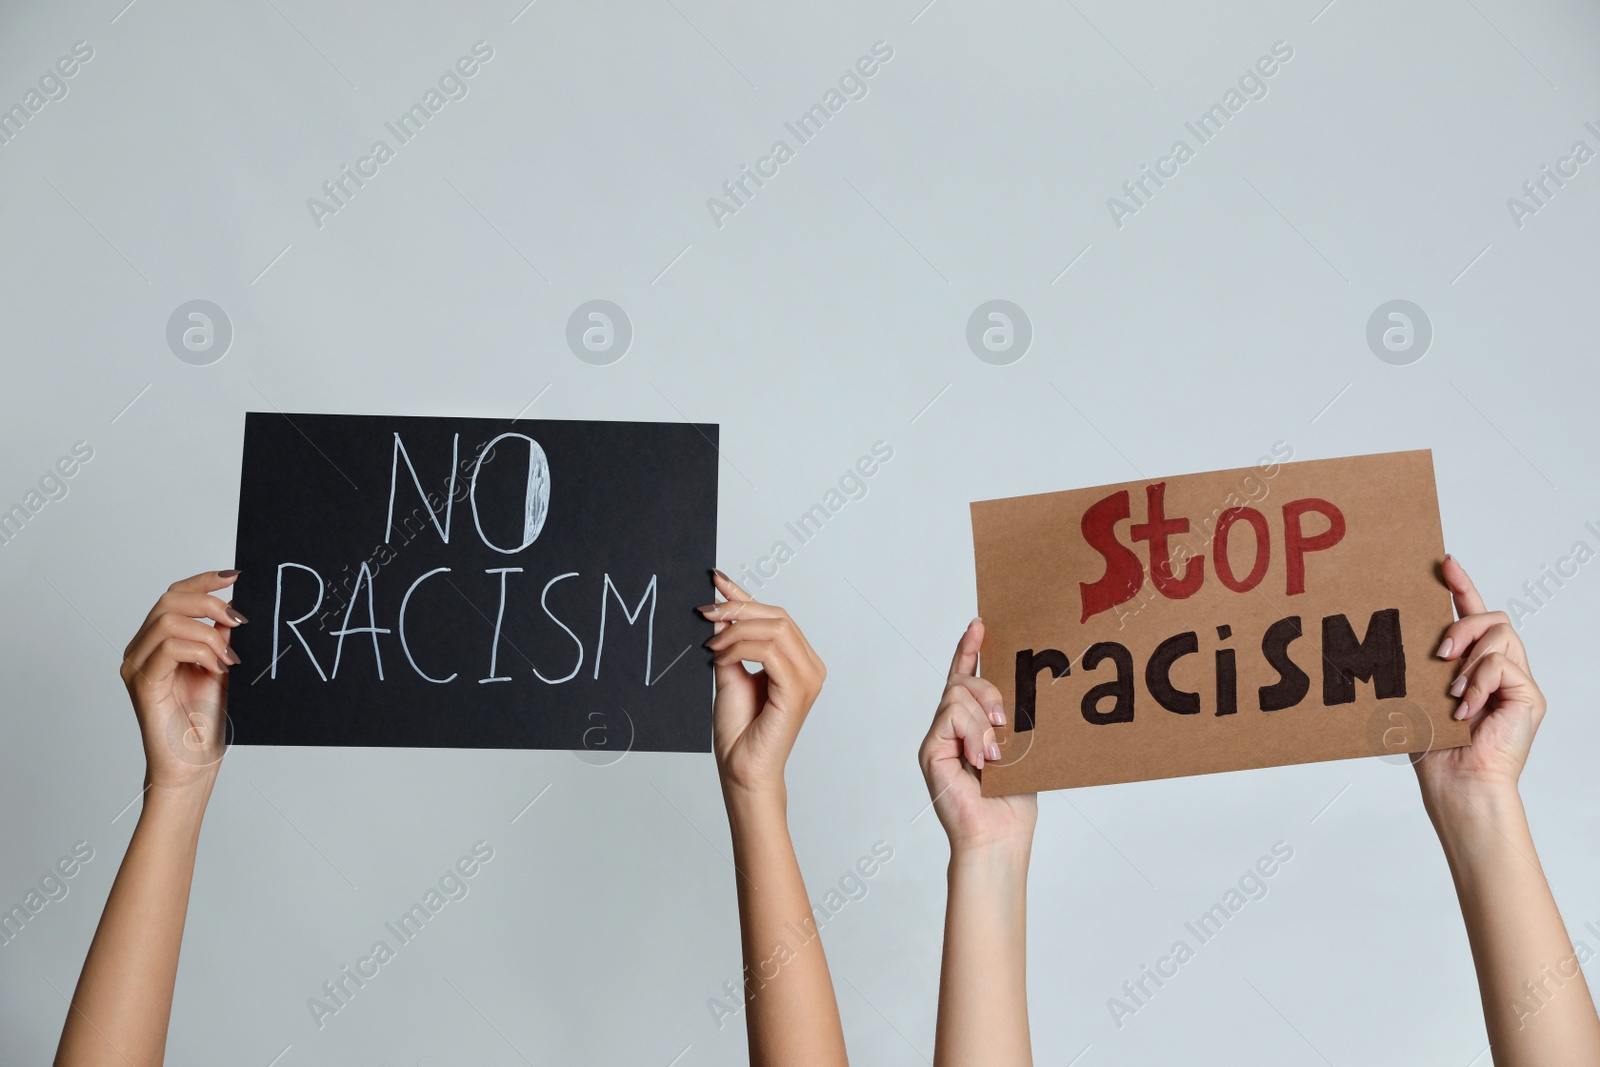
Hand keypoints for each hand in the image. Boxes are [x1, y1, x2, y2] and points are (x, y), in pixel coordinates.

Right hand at [119, 570, 242, 791]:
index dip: (203, 581)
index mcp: (158, 641)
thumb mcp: (222, 664)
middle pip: (169, 601)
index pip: (175, 596)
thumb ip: (221, 636)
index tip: (236, 576)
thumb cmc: (206, 718)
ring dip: (207, 632)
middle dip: (209, 603)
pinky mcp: (142, 684)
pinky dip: (200, 651)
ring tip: (228, 656)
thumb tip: (233, 606)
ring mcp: (138, 665)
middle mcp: (142, 649)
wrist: (195, 761)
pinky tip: (217, 667)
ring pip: (167, 620)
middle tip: (239, 620)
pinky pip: (168, 648)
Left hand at [700, 571, 825, 800]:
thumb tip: (719, 613)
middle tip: (705, 611)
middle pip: (777, 616)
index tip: (716, 580)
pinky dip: (741, 647)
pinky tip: (720, 656)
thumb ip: (730, 645)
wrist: (741, 769)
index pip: (774, 616)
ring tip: (711, 643)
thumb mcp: (729, 674)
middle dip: (737, 609)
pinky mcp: (797, 690)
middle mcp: (810, 667)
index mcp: (798, 662)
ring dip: (737, 629)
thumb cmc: (740, 731)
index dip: (744, 595)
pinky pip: (770, 651)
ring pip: (776, 628)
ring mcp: (808, 678)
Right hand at [920, 618, 1036, 855]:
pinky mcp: (931, 750)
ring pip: (955, 695)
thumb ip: (1008, 719)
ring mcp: (939, 738)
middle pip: (961, 681)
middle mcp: (951, 728)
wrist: (999, 836)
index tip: (980, 624)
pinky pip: (949, 717)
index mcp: (972, 725)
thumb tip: (1014, 696)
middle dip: (987, 689)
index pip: (965, 678)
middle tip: (1006, 720)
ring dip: (982, 718)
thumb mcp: (1019, 747)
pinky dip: (971, 733)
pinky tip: (982, 759)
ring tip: (995, 751)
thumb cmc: (1012, 801)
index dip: (970, 649)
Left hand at [1413, 556, 1544, 803]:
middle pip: (1492, 617)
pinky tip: (1465, 708)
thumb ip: (1420, 663)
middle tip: (1439, 652)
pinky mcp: (1529, 696)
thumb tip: (1394, 631)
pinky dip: (1479, 682)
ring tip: (1451, 689)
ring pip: (1501, 635)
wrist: (1457, 783)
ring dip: (1471, 657)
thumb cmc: (1433, 746)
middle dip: (1464, 623)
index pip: (1472, 615)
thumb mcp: (1417, 692)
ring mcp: (1516, 682)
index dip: (1461, 585)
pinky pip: (1504, 665)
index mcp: (1471, 665)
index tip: (1444, 562)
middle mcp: (1498, 670)